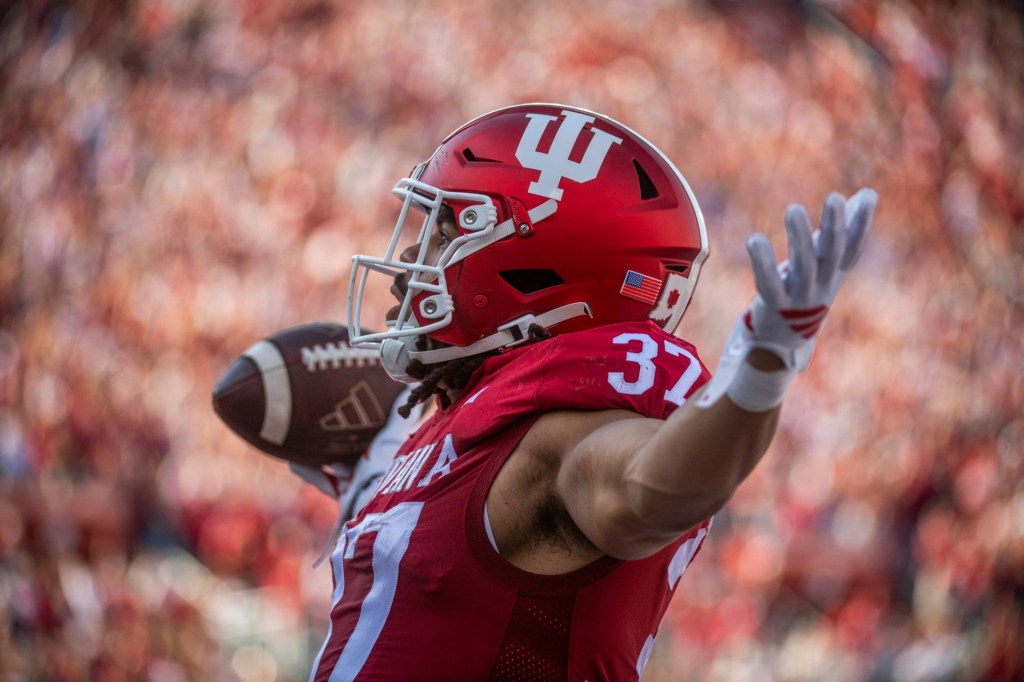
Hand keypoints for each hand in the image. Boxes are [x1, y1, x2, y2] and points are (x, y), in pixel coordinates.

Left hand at [696, 188, 876, 411]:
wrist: (780, 344)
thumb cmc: (804, 293)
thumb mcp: (824, 263)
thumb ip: (842, 230)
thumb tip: (869, 193)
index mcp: (834, 274)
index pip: (852, 247)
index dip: (861, 223)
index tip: (868, 197)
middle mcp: (821, 285)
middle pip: (831, 254)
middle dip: (835, 226)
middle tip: (834, 198)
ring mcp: (799, 297)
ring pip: (803, 265)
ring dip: (801, 238)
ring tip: (794, 209)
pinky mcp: (774, 305)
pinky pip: (769, 282)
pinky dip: (762, 262)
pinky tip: (754, 239)